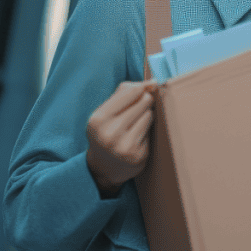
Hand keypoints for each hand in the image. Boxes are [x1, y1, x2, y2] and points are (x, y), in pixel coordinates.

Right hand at [86, 80, 156, 195]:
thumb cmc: (106, 131)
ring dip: (147, 116)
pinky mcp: (138, 155)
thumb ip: (124, 93)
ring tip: (135, 124)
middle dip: (145, 101)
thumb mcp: (105, 111)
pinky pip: (151, 131)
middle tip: (138, 109)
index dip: (142, 87)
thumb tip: (151, 83)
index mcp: (98, 119)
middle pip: (143, 101)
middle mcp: (110, 133)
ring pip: (149, 115)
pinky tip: (138, 137)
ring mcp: (124, 146)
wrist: (103, 168)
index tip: (148, 87)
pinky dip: (147, 130)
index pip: (130, 92)